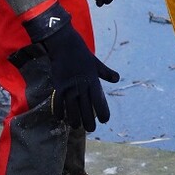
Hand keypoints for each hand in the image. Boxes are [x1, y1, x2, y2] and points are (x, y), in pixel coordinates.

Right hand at [22, 3, 119, 131]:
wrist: (66, 46)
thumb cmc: (83, 56)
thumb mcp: (97, 64)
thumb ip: (106, 73)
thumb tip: (117, 79)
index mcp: (92, 80)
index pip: (99, 99)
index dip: (102, 110)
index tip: (105, 120)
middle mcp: (81, 85)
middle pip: (85, 106)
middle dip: (88, 119)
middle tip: (91, 129)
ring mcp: (69, 85)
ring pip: (71, 106)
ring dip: (74, 117)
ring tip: (76, 126)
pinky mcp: (58, 84)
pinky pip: (58, 101)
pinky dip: (58, 110)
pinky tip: (60, 118)